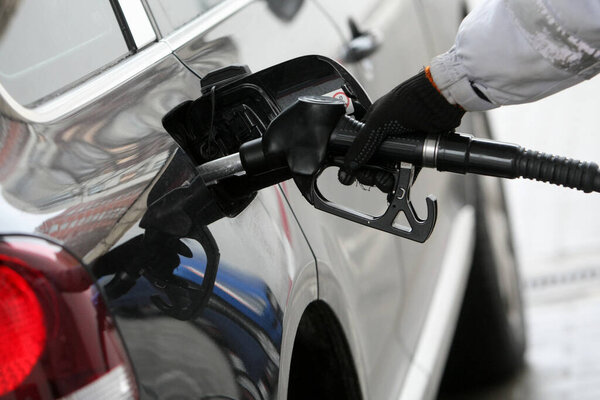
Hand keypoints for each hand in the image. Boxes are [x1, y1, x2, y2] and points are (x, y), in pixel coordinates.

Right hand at [338, 68, 464, 191]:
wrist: (440, 100)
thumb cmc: (411, 99)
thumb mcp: (379, 121)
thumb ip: (362, 143)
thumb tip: (348, 163)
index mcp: (373, 124)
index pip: (357, 148)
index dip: (353, 162)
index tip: (351, 174)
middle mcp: (386, 134)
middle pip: (372, 161)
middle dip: (369, 173)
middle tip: (372, 178)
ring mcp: (403, 144)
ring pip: (389, 168)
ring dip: (385, 179)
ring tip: (386, 182)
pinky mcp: (418, 152)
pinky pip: (407, 170)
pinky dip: (402, 179)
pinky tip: (398, 185)